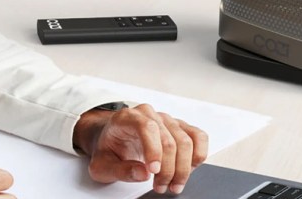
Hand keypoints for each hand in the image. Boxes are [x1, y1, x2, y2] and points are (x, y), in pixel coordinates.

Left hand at [73, 104, 208, 194]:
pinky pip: (198, 136)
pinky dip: (198, 155)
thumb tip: (142, 173)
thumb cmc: (108, 150)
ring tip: (173, 185)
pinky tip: (188, 169)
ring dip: (183, 168)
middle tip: (161, 187)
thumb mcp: (102, 165)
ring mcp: (166, 120)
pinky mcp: (179, 127)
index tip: (153, 171)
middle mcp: (149, 114)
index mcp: (127, 118)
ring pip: (186, 141)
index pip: (147, 127)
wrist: (112, 140)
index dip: (154, 150)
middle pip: (170, 140)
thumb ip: (120, 170)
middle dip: (169, 169)